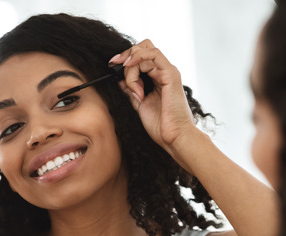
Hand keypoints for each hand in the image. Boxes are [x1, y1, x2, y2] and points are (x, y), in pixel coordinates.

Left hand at [109, 40, 200, 159]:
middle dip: (126, 56)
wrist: (173, 137)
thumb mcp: (140, 104)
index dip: (125, 57)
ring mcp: (168, 72)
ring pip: (144, 52)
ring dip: (131, 68)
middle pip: (143, 48)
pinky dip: (138, 58)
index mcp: (158, 78)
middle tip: (114, 66)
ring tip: (134, 90)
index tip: (112, 65)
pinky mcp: (171, 74)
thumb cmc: (161, 125)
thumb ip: (132, 90)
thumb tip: (119, 80)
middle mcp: (164, 72)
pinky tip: (132, 70)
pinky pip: (153, 54)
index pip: (141, 56)